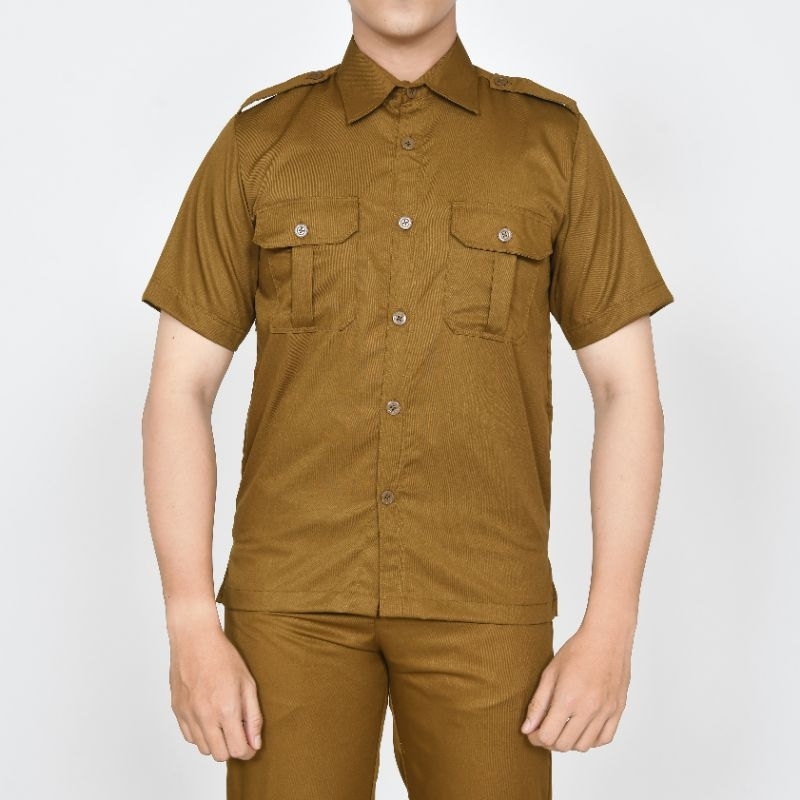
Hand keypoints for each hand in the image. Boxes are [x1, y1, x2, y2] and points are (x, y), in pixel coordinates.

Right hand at [168, 624, 262, 760]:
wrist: (195, 640)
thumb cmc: (223, 657)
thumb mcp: (248, 683)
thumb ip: (253, 716)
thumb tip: (255, 742)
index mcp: (226, 709)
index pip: (237, 750)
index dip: (248, 750)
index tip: (251, 743)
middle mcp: (205, 716)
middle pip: (220, 755)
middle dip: (233, 748)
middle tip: (239, 732)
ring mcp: (188, 715)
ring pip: (203, 749)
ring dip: (216, 742)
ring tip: (223, 722)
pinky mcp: (177, 711)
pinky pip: (189, 737)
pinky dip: (200, 734)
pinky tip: (208, 717)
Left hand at [520, 624, 631, 751]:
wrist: (606, 638)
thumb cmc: (577, 651)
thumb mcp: (550, 673)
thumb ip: (538, 704)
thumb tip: (527, 729)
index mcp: (567, 699)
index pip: (548, 736)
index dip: (536, 738)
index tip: (532, 732)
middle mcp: (588, 710)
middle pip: (564, 745)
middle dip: (549, 742)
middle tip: (544, 730)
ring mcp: (605, 712)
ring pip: (584, 746)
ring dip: (569, 742)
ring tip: (562, 727)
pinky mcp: (617, 711)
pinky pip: (603, 739)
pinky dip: (590, 740)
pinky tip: (582, 727)